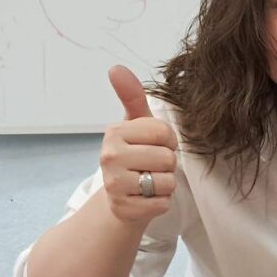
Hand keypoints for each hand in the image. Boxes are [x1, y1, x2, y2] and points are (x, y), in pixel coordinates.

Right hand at [100, 65, 178, 223]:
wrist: (122, 199)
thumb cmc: (135, 156)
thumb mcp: (136, 125)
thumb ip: (132, 96)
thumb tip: (116, 67)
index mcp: (114, 133)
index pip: (165, 132)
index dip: (168, 142)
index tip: (154, 147)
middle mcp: (109, 157)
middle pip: (168, 158)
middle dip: (167, 164)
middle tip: (151, 167)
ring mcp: (114, 185)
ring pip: (167, 181)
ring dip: (165, 184)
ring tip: (148, 182)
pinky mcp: (125, 208)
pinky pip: (163, 202)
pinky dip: (161, 202)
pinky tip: (145, 199)